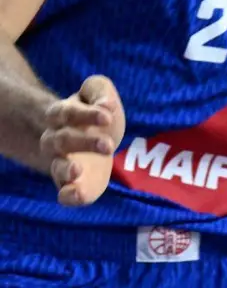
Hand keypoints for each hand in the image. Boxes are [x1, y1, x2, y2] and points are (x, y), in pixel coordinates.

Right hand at [40, 75, 124, 206]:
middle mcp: (56, 140)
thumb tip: (105, 104)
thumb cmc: (98, 117)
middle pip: (61, 140)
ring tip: (78, 171)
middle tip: (109, 145)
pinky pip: (63, 193)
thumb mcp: (99, 95)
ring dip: (66, 170)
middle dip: (84, 142)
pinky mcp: (73, 184)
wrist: (96, 142)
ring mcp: (62, 164)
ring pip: (56, 167)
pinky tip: (77, 195)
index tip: (108, 116)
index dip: (86, 114)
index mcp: (62, 115)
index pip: (67, 113)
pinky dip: (68, 196)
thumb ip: (99, 91)